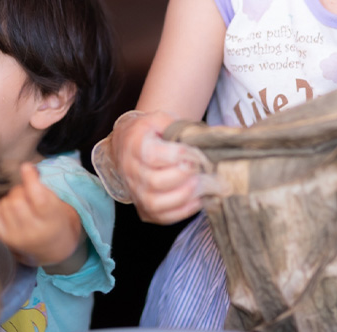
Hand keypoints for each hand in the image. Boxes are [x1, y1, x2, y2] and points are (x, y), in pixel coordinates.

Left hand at [0, 163, 83, 269]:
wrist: (54, 250)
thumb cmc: (56, 220)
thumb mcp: (58, 204)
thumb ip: (43, 188)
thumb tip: (25, 168)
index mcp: (51, 220)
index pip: (38, 198)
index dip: (30, 180)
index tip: (26, 167)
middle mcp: (33, 231)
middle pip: (16, 199)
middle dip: (20, 190)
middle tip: (27, 193)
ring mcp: (16, 237)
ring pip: (4, 205)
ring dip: (10, 198)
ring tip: (21, 204)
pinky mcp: (4, 239)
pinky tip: (8, 212)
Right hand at [100, 111, 215, 224]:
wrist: (129, 145)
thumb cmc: (150, 132)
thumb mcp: (161, 119)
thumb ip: (179, 126)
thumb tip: (208, 137)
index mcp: (135, 147)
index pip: (153, 156)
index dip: (178, 155)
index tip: (195, 152)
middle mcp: (132, 173)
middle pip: (156, 181)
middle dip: (184, 176)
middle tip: (200, 167)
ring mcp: (137, 193)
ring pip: (157, 203)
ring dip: (185, 195)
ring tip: (201, 183)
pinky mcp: (145, 209)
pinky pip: (163, 217)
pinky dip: (183, 211)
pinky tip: (198, 199)